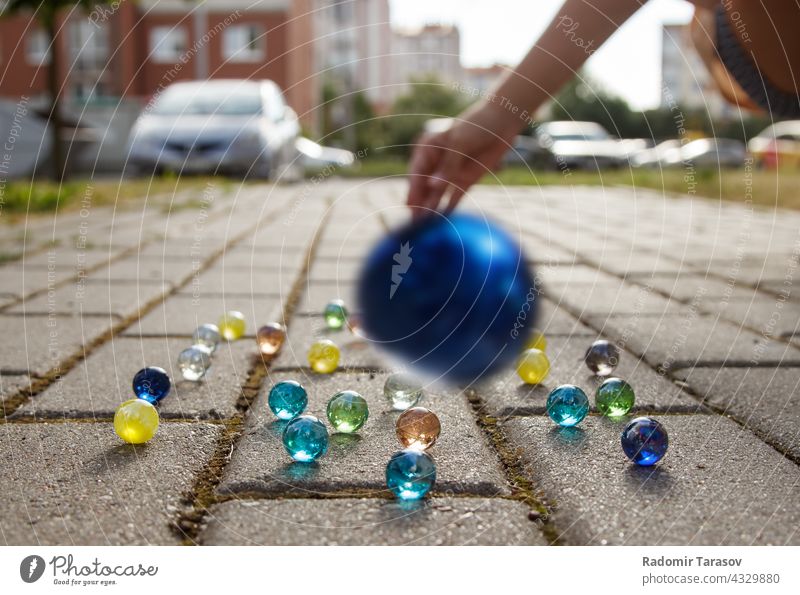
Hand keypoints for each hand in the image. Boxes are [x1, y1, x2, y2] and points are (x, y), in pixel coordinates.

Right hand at [407, 104, 518, 218]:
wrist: (502, 122)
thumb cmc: (476, 125)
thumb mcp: (459, 143)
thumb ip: (448, 166)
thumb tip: (432, 187)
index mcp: (428, 149)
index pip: (417, 173)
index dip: (413, 191)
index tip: (410, 206)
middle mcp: (436, 163)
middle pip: (425, 187)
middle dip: (420, 204)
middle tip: (415, 224)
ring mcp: (450, 173)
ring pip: (437, 195)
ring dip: (432, 209)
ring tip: (426, 227)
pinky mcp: (465, 181)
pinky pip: (454, 198)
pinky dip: (449, 209)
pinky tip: (443, 222)